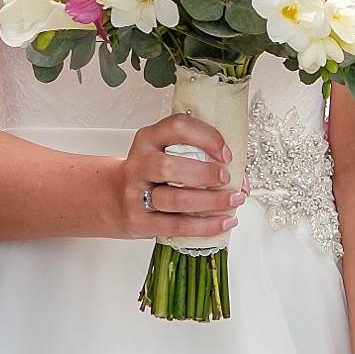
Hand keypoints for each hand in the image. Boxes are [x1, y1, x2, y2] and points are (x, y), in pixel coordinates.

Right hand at [114, 113, 245, 239]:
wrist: (113, 198)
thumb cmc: (150, 175)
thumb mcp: (164, 154)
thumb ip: (200, 158)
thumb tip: (241, 180)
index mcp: (148, 140)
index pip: (177, 127)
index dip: (206, 137)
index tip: (226, 153)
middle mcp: (139, 164)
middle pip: (170, 166)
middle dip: (205, 173)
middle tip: (226, 178)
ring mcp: (136, 194)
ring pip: (174, 199)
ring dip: (210, 201)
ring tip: (233, 201)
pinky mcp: (141, 222)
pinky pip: (177, 226)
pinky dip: (206, 226)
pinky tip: (224, 222)